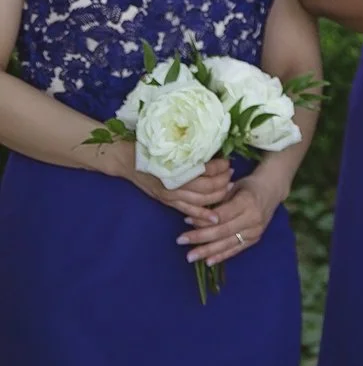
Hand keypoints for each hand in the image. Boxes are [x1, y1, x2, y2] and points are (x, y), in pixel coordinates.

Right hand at [117, 147, 235, 223]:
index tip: (228, 161)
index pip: (207, 169)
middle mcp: (175, 183)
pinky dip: (202, 215)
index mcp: (178, 167)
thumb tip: (216, 150)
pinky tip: (215, 218)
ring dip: (218, 195)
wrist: (128, 161)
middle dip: (223, 181)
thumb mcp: (172, 147)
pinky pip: (188, 210)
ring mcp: (171, 195)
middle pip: (208, 186)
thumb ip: (192, 152)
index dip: (221, 166)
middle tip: (231, 174)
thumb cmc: (151, 149)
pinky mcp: (167, 202)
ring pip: (201, 200)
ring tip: (228, 187)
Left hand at [179, 171, 282, 267]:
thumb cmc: (248, 186)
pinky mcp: (255, 238)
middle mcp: (253, 218)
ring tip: (190, 256)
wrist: (272, 190)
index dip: (203, 220)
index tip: (186, 221)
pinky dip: (221, 256)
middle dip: (200, 237)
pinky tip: (208, 262)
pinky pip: (236, 249)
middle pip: (222, 231)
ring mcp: (255, 230)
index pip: (221, 215)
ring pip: (228, 243)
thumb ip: (218, 202)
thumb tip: (197, 218)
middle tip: (181, 240)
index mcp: (247, 202)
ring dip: (207, 251)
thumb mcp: (233, 187)